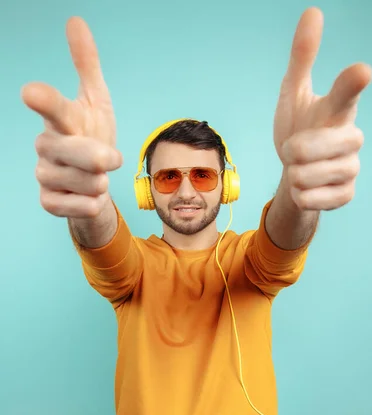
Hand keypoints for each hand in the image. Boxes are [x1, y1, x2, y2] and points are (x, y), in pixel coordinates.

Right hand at [21, 17, 122, 217]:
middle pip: (77, 152)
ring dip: (100, 183)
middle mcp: (47, 145)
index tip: (31, 92)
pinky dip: (91, 204)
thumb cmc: (92, 135)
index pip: (52, 107)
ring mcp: (45, 174)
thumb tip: (75, 21)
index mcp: (61, 119)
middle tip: (112, 158)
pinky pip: (78, 207)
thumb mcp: (96, 101)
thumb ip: (87, 65)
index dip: (44, 100)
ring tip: (98, 178)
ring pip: (85, 183)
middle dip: (98, 158)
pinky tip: (90, 197)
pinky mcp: (48, 201)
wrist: (94, 180)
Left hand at [273, 7, 371, 210]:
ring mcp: (351, 167)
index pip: (348, 92)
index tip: (361, 71)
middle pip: (319, 145)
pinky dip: (299, 195)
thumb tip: (313, 11)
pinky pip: (311, 199)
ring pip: (310, 176)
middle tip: (292, 148)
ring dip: (294, 173)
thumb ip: (303, 57)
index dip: (352, 82)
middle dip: (295, 150)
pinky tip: (305, 187)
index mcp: (339, 108)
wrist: (294, 169)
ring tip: (299, 167)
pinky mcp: (346, 194)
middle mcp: (351, 137)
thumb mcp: (294, 92)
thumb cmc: (299, 125)